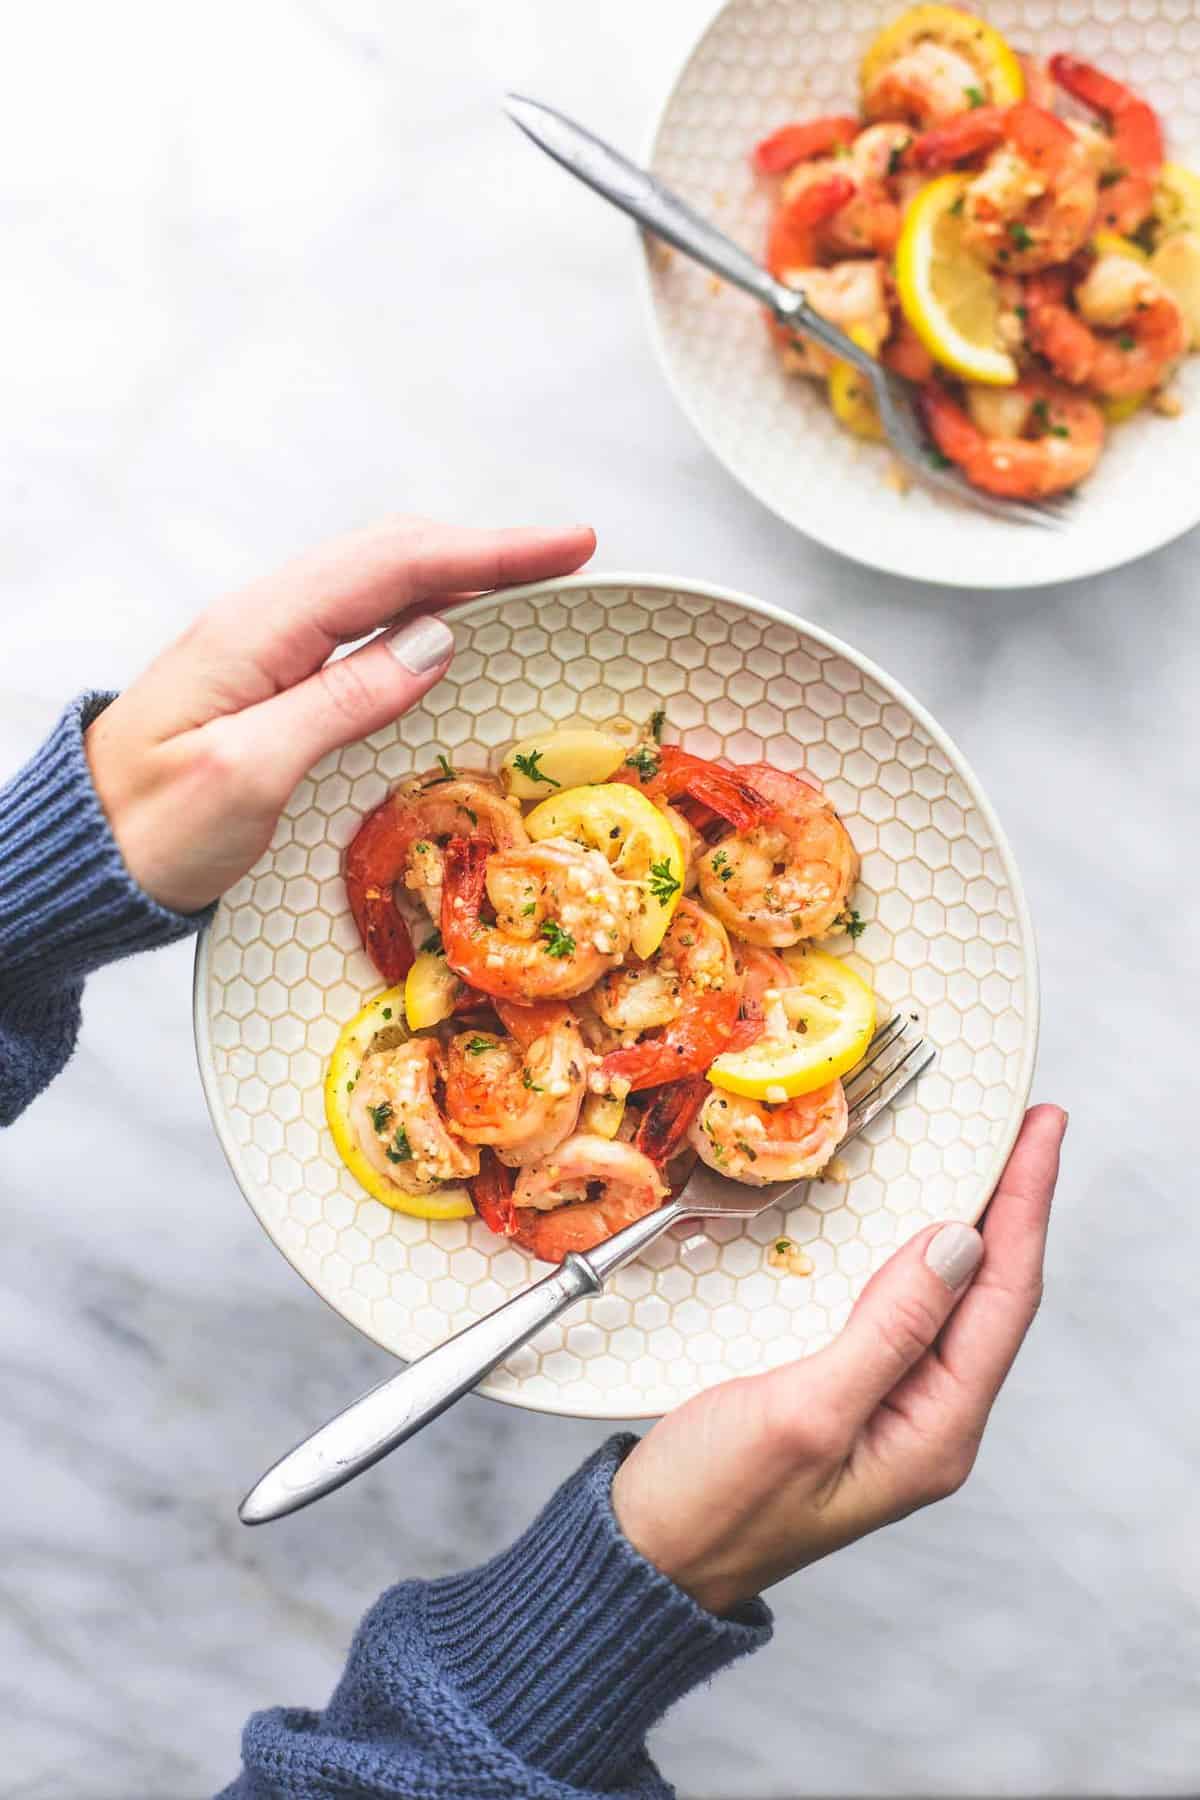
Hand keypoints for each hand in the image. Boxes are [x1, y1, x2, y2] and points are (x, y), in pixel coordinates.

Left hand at [85, 518, 595, 912]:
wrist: (84, 856)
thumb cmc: (153, 829)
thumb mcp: (246, 775)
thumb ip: (338, 703)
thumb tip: (434, 642)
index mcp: (259, 630)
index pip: (393, 566)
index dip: (490, 550)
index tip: (571, 546)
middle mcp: (264, 620)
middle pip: (391, 555)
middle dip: (489, 547)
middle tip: (575, 554)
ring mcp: (266, 643)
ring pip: (379, 580)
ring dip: (460, 568)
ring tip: (536, 576)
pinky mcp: (271, 674)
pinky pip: (362, 619)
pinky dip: (424, 605)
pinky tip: (456, 621)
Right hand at [612, 1104, 1065, 1615]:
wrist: (646, 1554)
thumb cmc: (716, 1502)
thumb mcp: (805, 1412)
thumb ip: (888, 1331)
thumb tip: (961, 1244)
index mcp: (934, 1432)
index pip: (1004, 1298)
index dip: (1027, 1206)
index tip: (1041, 1131)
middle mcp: (926, 1420)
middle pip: (990, 1295)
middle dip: (1013, 1206)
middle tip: (1025, 1126)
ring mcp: (888, 1407)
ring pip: (948, 1298)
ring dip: (968, 1223)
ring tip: (985, 1157)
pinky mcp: (845, 1390)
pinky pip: (900, 1308)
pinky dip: (910, 1252)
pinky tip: (906, 1219)